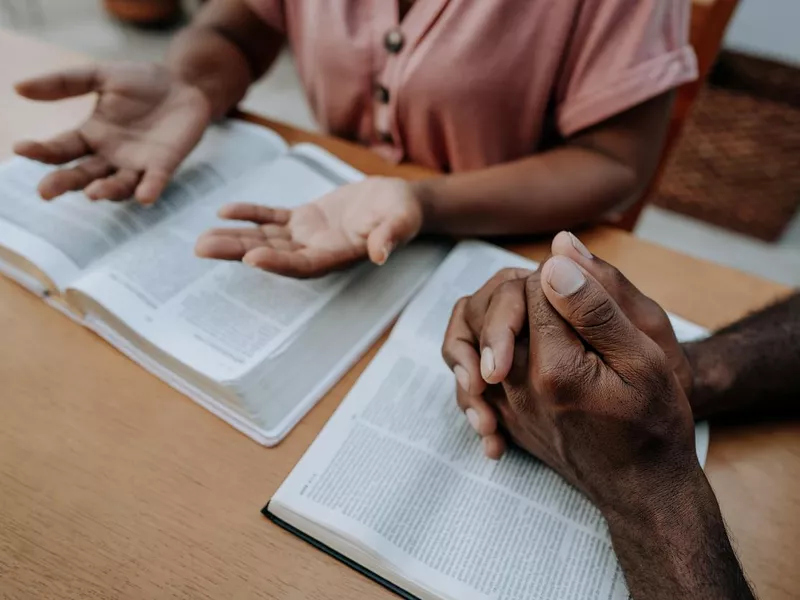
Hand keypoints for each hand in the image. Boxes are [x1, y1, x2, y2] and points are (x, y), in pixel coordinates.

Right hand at [13, 62, 211, 203]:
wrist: (183, 83)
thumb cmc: (141, 82)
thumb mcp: (100, 76)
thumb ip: (64, 83)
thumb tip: (18, 87)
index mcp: (90, 136)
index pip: (60, 149)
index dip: (41, 151)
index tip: (21, 149)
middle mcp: (110, 156)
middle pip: (83, 175)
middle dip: (64, 183)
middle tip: (45, 191)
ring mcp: (137, 164)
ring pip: (118, 185)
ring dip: (106, 191)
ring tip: (93, 193)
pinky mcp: (165, 164)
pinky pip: (155, 181)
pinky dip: (149, 189)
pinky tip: (144, 197)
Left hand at [195, 177, 423, 277]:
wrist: (398, 201)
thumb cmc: (403, 211)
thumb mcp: (402, 219)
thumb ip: (391, 235)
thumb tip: (381, 253)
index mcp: (338, 256)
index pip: (304, 265)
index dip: (278, 263)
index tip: (251, 258)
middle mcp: (317, 251)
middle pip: (273, 255)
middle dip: (238, 252)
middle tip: (203, 248)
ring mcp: (308, 236)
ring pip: (265, 238)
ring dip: (234, 238)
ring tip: (202, 239)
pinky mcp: (304, 219)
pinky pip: (272, 218)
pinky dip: (250, 214)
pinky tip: (226, 211)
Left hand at [492, 257, 697, 508]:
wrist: (640, 488)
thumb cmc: (653, 423)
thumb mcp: (643, 359)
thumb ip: (596, 307)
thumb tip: (554, 258)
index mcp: (555, 366)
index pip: (536, 287)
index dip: (561, 276)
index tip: (587, 290)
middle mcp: (517, 385)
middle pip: (499, 306)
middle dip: (530, 293)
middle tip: (563, 301)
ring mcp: (504, 403)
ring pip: (479, 333)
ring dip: (505, 316)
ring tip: (536, 318)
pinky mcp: (501, 415)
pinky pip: (475, 368)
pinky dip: (488, 351)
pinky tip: (516, 352)